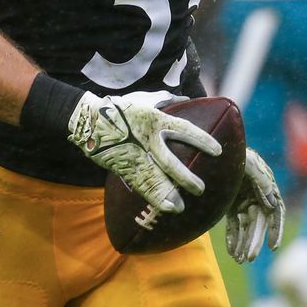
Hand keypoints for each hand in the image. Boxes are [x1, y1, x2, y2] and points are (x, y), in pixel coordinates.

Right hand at [67, 91, 221, 213]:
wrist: (89, 119)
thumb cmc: (121, 107)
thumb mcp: (146, 99)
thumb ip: (167, 100)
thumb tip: (188, 98)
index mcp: (156, 120)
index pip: (184, 130)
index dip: (201, 140)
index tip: (218, 150)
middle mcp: (147, 139)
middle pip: (168, 161)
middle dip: (184, 177)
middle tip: (200, 189)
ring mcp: (134, 155)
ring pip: (152, 178)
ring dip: (166, 194)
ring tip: (180, 208)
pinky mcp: (122, 166)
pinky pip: (139, 184)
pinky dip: (151, 196)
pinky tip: (163, 207)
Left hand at [225, 147, 283, 262]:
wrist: (215, 150)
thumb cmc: (235, 154)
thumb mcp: (248, 163)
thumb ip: (260, 179)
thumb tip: (273, 201)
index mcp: (266, 188)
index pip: (276, 212)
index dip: (276, 230)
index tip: (273, 246)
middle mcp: (257, 197)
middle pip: (258, 223)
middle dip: (255, 241)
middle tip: (249, 258)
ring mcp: (243, 202)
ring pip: (246, 227)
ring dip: (244, 244)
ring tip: (240, 260)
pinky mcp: (231, 206)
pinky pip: (234, 225)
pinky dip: (234, 238)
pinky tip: (233, 252)